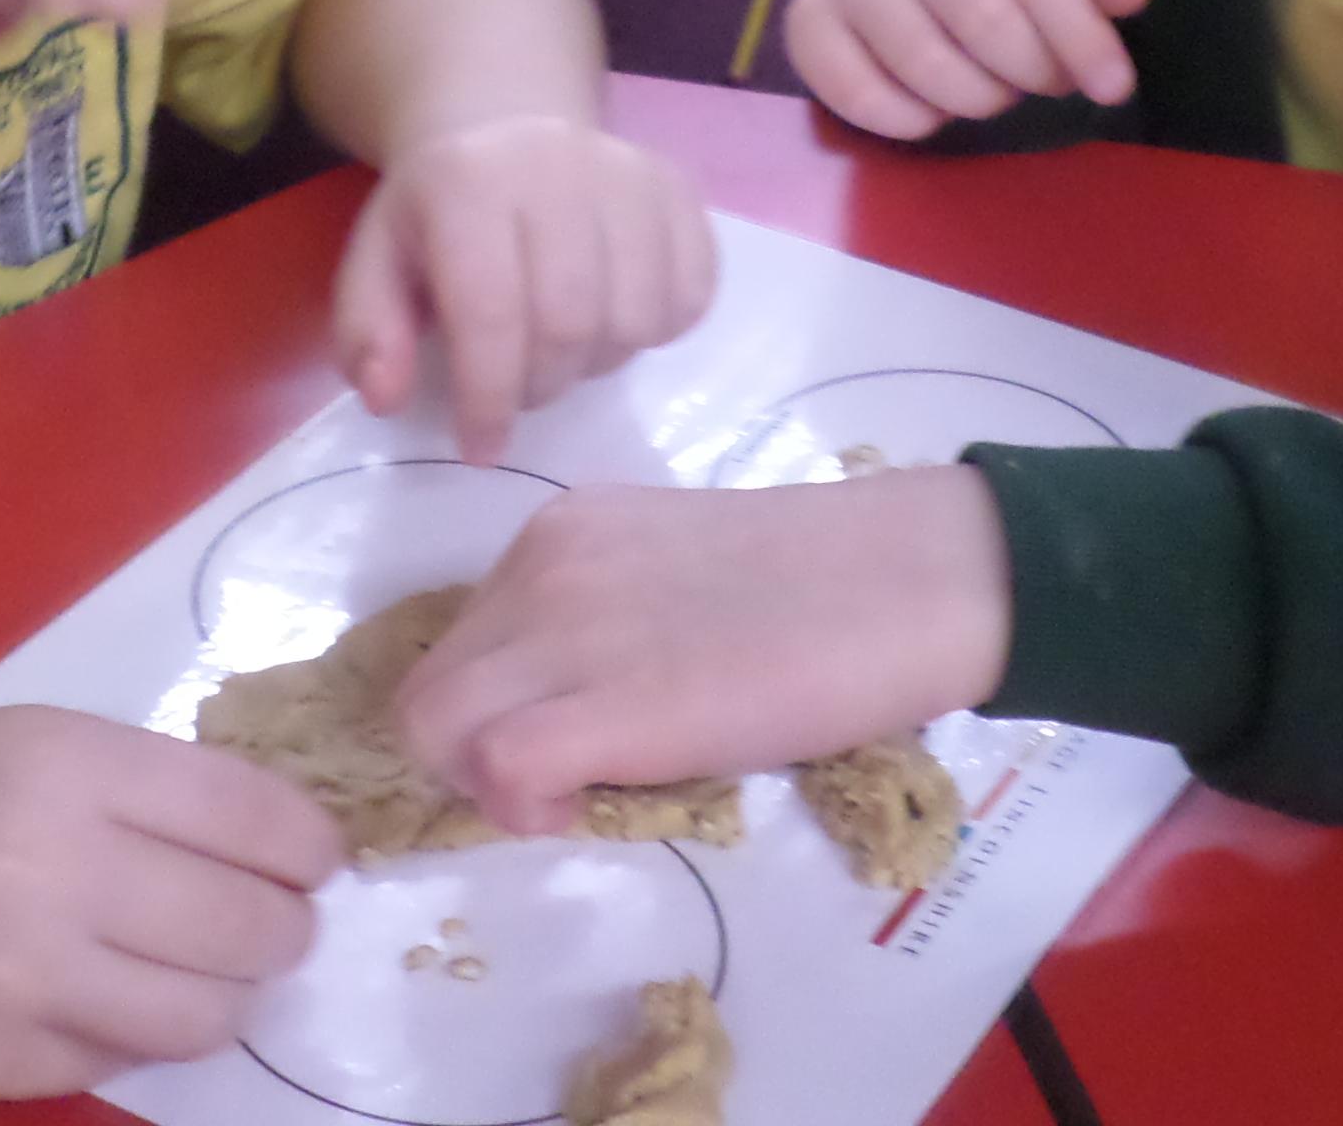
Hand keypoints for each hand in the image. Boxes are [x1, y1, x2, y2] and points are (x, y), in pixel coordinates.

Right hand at [0, 705, 337, 1098]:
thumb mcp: (32, 738)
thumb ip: (146, 784)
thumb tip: (275, 840)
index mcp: (67, 771)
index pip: (249, 820)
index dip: (310, 845)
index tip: (320, 858)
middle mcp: (51, 876)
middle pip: (245, 928)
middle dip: (286, 927)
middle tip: (279, 920)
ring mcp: (21, 984)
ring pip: (204, 1016)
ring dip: (232, 993)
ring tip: (213, 966)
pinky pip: (125, 1061)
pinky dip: (144, 1031)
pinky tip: (116, 993)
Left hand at [333, 117, 716, 461]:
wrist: (503, 133)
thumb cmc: (436, 215)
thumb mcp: (376, 263)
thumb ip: (369, 333)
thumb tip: (387, 398)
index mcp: (468, 182)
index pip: (491, 311)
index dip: (487, 398)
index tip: (480, 447)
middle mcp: (557, 164)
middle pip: (571, 321)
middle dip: (541, 385)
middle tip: (519, 391)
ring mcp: (630, 173)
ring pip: (637, 317)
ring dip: (598, 362)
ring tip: (562, 350)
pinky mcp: (680, 190)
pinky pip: (692, 293)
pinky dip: (656, 329)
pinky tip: (612, 317)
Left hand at [394, 472, 1016, 834]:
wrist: (912, 579)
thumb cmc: (830, 588)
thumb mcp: (680, 579)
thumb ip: (610, 621)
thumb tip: (576, 705)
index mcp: (563, 534)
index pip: (466, 640)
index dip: (492, 709)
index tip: (559, 742)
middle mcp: (540, 567)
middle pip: (430, 687)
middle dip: (470, 755)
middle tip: (561, 784)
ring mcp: (564, 628)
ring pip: (436, 724)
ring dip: (485, 783)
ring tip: (575, 794)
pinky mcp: (605, 701)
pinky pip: (494, 765)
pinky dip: (519, 807)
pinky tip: (582, 807)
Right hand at [784, 0, 1153, 139]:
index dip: (1078, 32)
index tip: (1112, 86)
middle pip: (978, 13)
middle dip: (1030, 70)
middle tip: (1048, 82)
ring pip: (918, 58)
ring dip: (974, 98)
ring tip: (994, 90)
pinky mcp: (809, 13)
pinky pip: (847, 86)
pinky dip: (899, 117)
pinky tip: (930, 112)